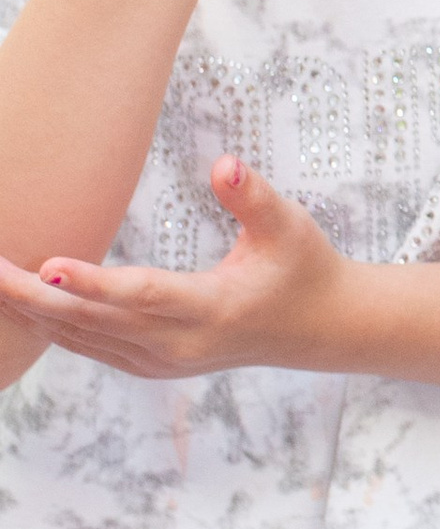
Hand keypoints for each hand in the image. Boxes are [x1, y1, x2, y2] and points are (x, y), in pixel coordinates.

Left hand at [0, 158, 356, 378]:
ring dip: (33, 312)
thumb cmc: (303, 267)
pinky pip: (92, 348)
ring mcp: (165, 361)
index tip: (44, 264)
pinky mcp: (154, 364)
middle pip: (94, 322)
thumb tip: (225, 164)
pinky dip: (54, 327)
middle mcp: (181, 345)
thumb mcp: (289, 225)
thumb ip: (253, 197)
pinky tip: (25, 305)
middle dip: (34, 296)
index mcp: (212, 309)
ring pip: (84, 340)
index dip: (90, 282)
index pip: (140, 295)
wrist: (321, 328)